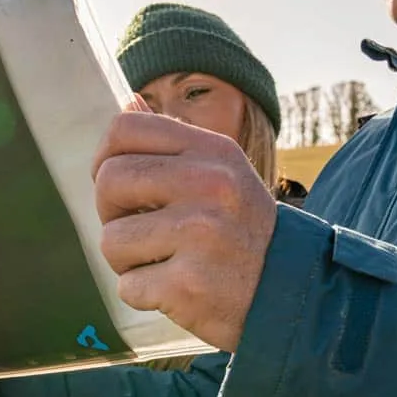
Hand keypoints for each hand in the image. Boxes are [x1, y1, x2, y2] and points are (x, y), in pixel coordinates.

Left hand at [93, 111, 276, 352]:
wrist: (290, 295)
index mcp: (213, 152)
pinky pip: (127, 287)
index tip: (119, 188)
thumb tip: (128, 101)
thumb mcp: (222, 174)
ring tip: (165, 263)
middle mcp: (209, 186)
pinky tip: (177, 290)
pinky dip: (144, 294)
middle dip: (111, 213)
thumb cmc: (241, 234)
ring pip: (111, 240)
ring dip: (127, 261)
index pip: (125, 128)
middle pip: (109, 181)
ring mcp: (199, 235)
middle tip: (138, 231)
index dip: (106, 159)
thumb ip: (173, 144)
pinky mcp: (188, 284)